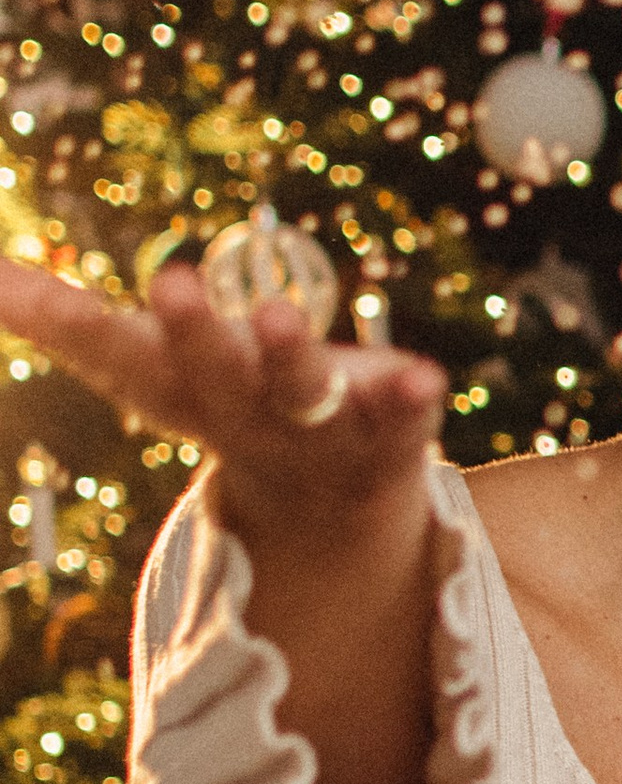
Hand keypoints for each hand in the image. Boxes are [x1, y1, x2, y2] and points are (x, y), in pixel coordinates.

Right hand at [0, 256, 444, 535]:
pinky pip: (404, 420)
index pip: (122, 356)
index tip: (28, 292)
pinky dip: (410, 402)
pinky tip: (420, 376)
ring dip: (289, 357)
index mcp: (179, 391)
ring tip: (273, 315)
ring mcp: (318, 428)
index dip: (80, 326)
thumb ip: (66, 323)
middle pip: (214, 374)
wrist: (330, 501)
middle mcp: (244, 412)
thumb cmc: (222, 401)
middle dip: (195, 332)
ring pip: (303, 393)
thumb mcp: (143, 365)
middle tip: (170, 281)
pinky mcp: (392, 433)